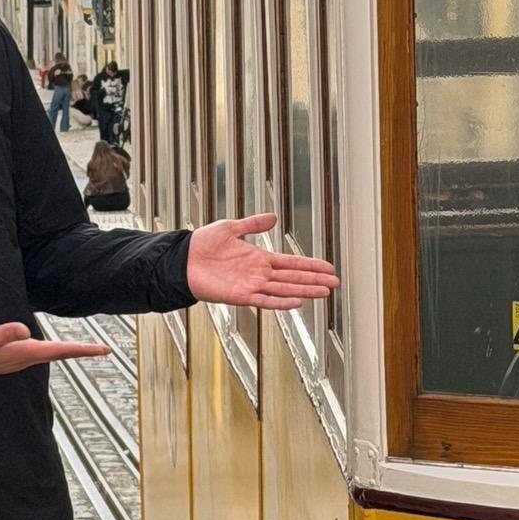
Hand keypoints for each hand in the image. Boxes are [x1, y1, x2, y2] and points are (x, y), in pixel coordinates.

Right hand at [0, 322, 113, 378]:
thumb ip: (2, 334)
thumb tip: (24, 330)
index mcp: (23, 352)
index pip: (59, 350)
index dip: (82, 349)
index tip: (102, 349)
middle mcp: (24, 358)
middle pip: (59, 354)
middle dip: (81, 351)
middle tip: (102, 349)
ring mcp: (17, 360)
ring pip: (50, 355)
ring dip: (68, 351)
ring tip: (84, 348)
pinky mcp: (11, 357)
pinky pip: (38, 354)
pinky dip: (52, 350)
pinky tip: (51, 347)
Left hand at [187, 215, 340, 312]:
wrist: (182, 259)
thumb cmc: (203, 244)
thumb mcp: (231, 228)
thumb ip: (253, 224)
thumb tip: (273, 217)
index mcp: (259, 258)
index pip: (291, 263)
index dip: (310, 265)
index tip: (328, 267)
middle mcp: (259, 274)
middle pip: (293, 277)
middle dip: (315, 280)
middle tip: (335, 283)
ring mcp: (251, 285)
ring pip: (285, 289)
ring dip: (305, 291)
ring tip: (324, 293)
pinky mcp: (240, 296)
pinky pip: (265, 300)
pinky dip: (281, 301)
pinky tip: (297, 302)